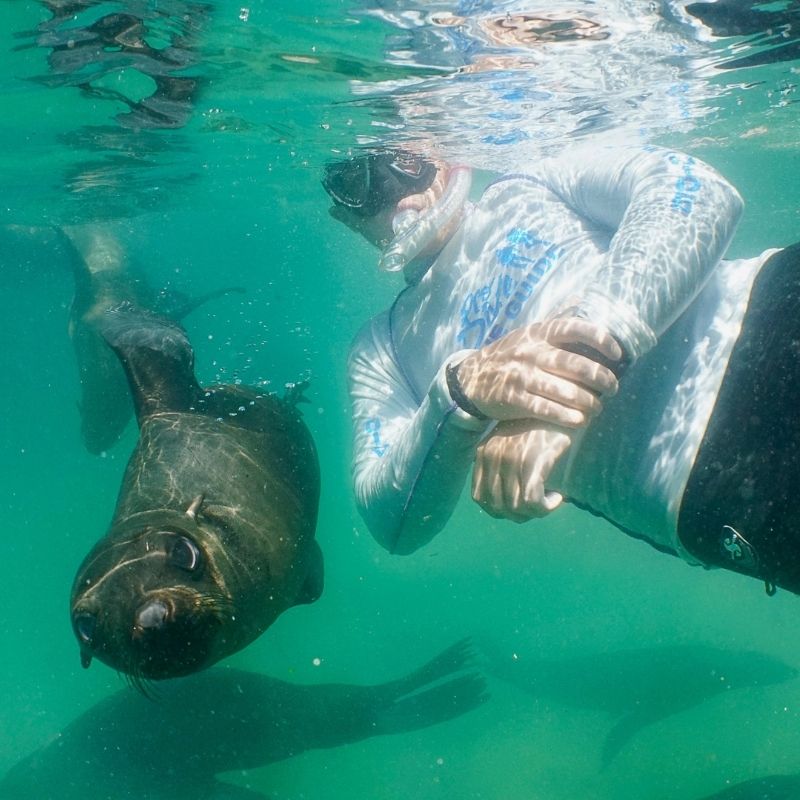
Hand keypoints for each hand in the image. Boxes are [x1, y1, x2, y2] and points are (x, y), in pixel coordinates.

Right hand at [455, 318, 621, 426]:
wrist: (470, 378)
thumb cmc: (508, 354)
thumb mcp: (528, 333)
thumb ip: (556, 319)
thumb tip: (581, 298)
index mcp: (538, 333)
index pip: (573, 329)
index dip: (600, 339)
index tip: (618, 354)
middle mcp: (530, 352)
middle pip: (575, 365)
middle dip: (601, 379)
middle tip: (613, 388)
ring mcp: (521, 376)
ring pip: (564, 391)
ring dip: (588, 403)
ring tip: (598, 408)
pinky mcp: (513, 398)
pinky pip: (546, 409)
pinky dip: (567, 417)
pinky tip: (580, 421)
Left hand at [472, 420, 570, 521]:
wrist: (559, 403)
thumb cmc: (538, 424)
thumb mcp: (510, 441)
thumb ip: (501, 464)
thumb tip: (507, 500)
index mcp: (482, 453)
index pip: (480, 498)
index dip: (500, 510)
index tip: (520, 507)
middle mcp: (492, 457)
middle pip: (498, 507)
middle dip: (519, 515)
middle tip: (538, 507)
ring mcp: (510, 460)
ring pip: (516, 508)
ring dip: (535, 513)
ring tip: (549, 502)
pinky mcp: (532, 462)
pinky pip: (532, 501)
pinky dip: (545, 508)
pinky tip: (557, 498)